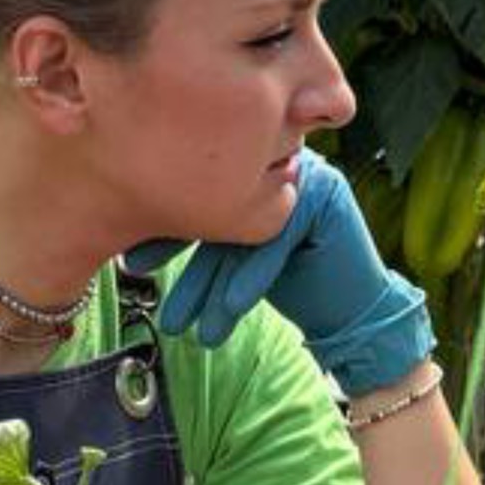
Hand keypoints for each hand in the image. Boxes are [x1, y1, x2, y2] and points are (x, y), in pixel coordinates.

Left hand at [128, 155, 430, 393]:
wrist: (353, 309)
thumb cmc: (289, 281)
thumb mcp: (235, 254)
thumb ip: (205, 233)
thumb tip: (132, 244)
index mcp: (251, 167)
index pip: (198, 191)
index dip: (164, 226)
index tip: (131, 258)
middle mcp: (276, 162)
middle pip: (216, 204)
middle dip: (176, 247)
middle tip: (139, 276)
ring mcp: (304, 175)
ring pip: (243, 229)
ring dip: (207, 281)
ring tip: (180, 323)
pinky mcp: (327, 200)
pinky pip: (278, 240)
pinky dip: (250, 278)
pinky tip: (227, 309)